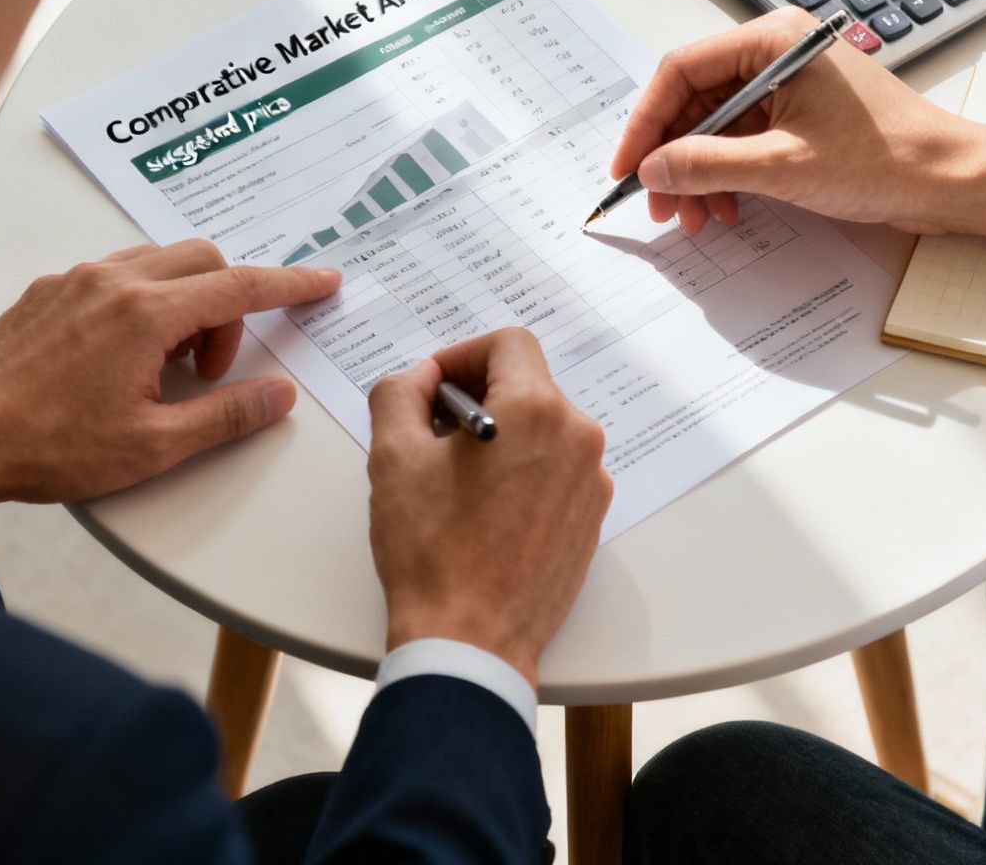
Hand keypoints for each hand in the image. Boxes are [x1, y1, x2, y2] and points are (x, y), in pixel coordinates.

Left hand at [0, 239, 340, 508]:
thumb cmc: (46, 445)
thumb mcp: (154, 446)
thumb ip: (226, 415)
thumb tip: (277, 394)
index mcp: (144, 314)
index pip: (240, 286)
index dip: (290, 284)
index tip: (323, 281)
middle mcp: (111, 282)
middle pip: (203, 260)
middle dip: (230, 303)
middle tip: (217, 367)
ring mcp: (74, 281)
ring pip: (158, 262)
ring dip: (185, 301)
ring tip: (168, 367)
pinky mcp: (47, 292)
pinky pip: (116, 272)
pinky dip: (143, 299)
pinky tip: (127, 353)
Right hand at [365, 329, 611, 687]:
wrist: (471, 641)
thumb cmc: (433, 552)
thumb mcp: (393, 458)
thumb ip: (400, 394)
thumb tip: (419, 379)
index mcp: (537, 411)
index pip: (508, 344)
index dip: (462, 355)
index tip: (434, 388)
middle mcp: (578, 439)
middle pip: (528, 386)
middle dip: (478, 397)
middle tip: (433, 434)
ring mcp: (592, 483)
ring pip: (543, 431)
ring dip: (501, 437)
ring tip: (456, 479)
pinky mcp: (592, 521)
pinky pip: (557, 473)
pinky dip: (523, 473)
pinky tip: (484, 510)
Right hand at [609, 6, 985, 233]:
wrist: (953, 180)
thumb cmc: (889, 158)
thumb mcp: (783, 167)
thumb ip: (707, 165)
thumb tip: (653, 169)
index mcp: (774, 40)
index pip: (681, 70)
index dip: (646, 122)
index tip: (628, 167)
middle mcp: (779, 53)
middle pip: (696, 100)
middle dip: (672, 157)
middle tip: (659, 205)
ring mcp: (791, 84)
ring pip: (717, 125)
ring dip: (698, 173)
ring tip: (695, 217)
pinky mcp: (802, 116)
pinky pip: (745, 140)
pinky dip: (728, 175)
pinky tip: (727, 208)